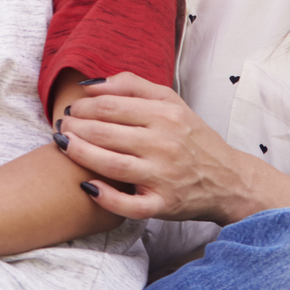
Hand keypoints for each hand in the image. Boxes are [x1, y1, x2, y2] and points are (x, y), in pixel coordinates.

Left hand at [56, 73, 260, 223]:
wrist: (228, 179)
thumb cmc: (192, 138)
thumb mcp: (170, 102)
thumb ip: (131, 85)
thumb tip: (91, 85)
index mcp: (166, 116)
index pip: (111, 106)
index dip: (83, 106)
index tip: (71, 109)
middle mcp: (165, 145)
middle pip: (106, 134)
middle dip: (75, 128)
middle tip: (61, 127)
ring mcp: (164, 177)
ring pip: (112, 165)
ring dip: (80, 155)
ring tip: (62, 146)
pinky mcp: (163, 205)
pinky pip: (130, 205)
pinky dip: (106, 198)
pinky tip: (87, 186)